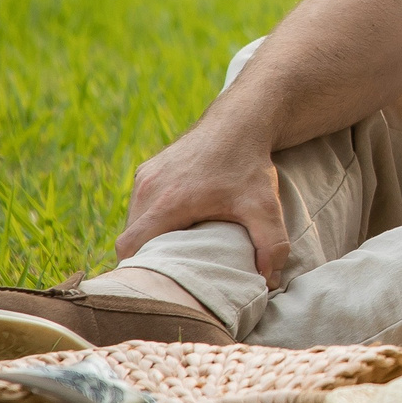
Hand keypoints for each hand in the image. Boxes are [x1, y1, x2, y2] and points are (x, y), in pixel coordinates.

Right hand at [113, 123, 288, 281]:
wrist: (242, 121)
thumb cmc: (250, 165)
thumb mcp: (266, 207)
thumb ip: (271, 245)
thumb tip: (269, 281)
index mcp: (166, 203)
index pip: (130, 247)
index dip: (141, 268)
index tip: (161, 281)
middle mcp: (148, 188)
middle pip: (130, 237)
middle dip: (148, 256)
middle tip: (175, 270)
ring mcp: (145, 176)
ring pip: (134, 220)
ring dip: (150, 236)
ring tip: (179, 247)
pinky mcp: (149, 168)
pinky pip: (140, 203)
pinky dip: (152, 217)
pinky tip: (179, 223)